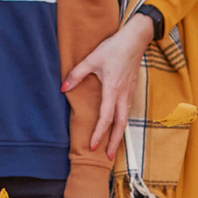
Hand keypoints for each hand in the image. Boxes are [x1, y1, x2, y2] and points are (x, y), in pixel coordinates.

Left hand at [64, 17, 152, 162]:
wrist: (135, 40)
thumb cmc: (114, 48)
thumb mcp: (92, 59)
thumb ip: (76, 74)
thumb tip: (63, 88)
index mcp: (112, 90)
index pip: (106, 118)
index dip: (99, 133)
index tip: (93, 146)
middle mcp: (123, 95)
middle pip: (120, 125)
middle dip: (114, 142)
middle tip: (107, 157)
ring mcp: (129, 94)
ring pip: (125, 120)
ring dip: (119, 135)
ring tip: (113, 147)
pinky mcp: (131, 91)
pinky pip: (127, 112)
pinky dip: (122, 123)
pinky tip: (117, 127)